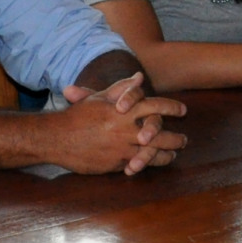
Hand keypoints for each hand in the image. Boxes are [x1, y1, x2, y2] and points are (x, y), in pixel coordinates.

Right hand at [56, 72, 189, 174]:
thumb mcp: (99, 98)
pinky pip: (137, 165)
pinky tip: (153, 163)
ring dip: (166, 155)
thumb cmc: (78, 115)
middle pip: (160, 134)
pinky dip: (147, 164)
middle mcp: (125, 130)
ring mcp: (121, 149)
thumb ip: (122, 88)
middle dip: (176, 138)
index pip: (155, 106)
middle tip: (184, 140)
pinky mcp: (114, 164)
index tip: (183, 110)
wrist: (57, 138)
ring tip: (173, 154)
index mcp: (123, 110)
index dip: (171, 107)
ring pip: (152, 154)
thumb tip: (139, 77)